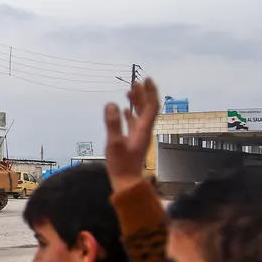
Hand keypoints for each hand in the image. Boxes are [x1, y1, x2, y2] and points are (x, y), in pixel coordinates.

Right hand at [104, 78, 159, 193]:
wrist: (126, 182)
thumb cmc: (121, 165)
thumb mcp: (114, 144)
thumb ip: (113, 124)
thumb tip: (111, 104)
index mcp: (143, 129)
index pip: (150, 106)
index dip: (149, 92)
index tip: (145, 80)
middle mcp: (144, 130)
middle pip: (147, 108)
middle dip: (143, 94)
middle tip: (136, 82)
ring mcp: (139, 136)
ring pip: (140, 114)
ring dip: (137, 102)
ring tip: (129, 92)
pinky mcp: (133, 141)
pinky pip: (133, 123)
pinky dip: (130, 113)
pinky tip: (125, 110)